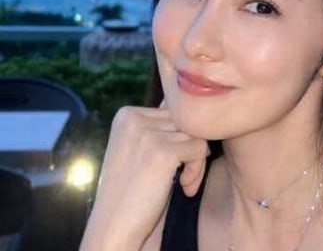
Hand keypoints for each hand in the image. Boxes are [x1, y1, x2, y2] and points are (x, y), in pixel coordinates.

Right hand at [80, 103, 207, 250]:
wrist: (114, 231)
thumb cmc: (132, 194)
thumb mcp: (140, 149)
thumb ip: (159, 125)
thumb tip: (185, 99)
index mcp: (125, 114)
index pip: (173, 111)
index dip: (179, 139)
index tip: (170, 166)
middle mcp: (133, 117)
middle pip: (186, 121)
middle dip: (189, 149)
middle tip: (180, 178)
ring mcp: (146, 133)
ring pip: (196, 133)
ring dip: (195, 162)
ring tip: (181, 183)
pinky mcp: (162, 151)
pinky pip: (201, 148)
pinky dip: (198, 170)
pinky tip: (183, 188)